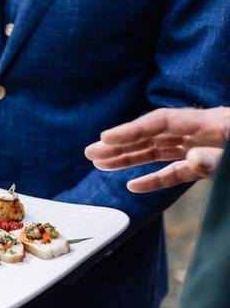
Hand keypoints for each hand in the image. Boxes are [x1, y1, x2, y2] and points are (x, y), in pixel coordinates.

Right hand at [85, 107, 229, 192]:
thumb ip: (217, 158)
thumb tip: (191, 158)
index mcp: (212, 123)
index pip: (161, 121)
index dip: (131, 129)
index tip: (105, 138)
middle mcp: (202, 134)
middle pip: (153, 135)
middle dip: (120, 144)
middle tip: (90, 152)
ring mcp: (203, 150)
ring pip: (158, 152)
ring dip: (128, 158)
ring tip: (100, 164)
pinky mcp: (207, 168)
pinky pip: (176, 173)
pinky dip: (154, 179)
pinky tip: (133, 185)